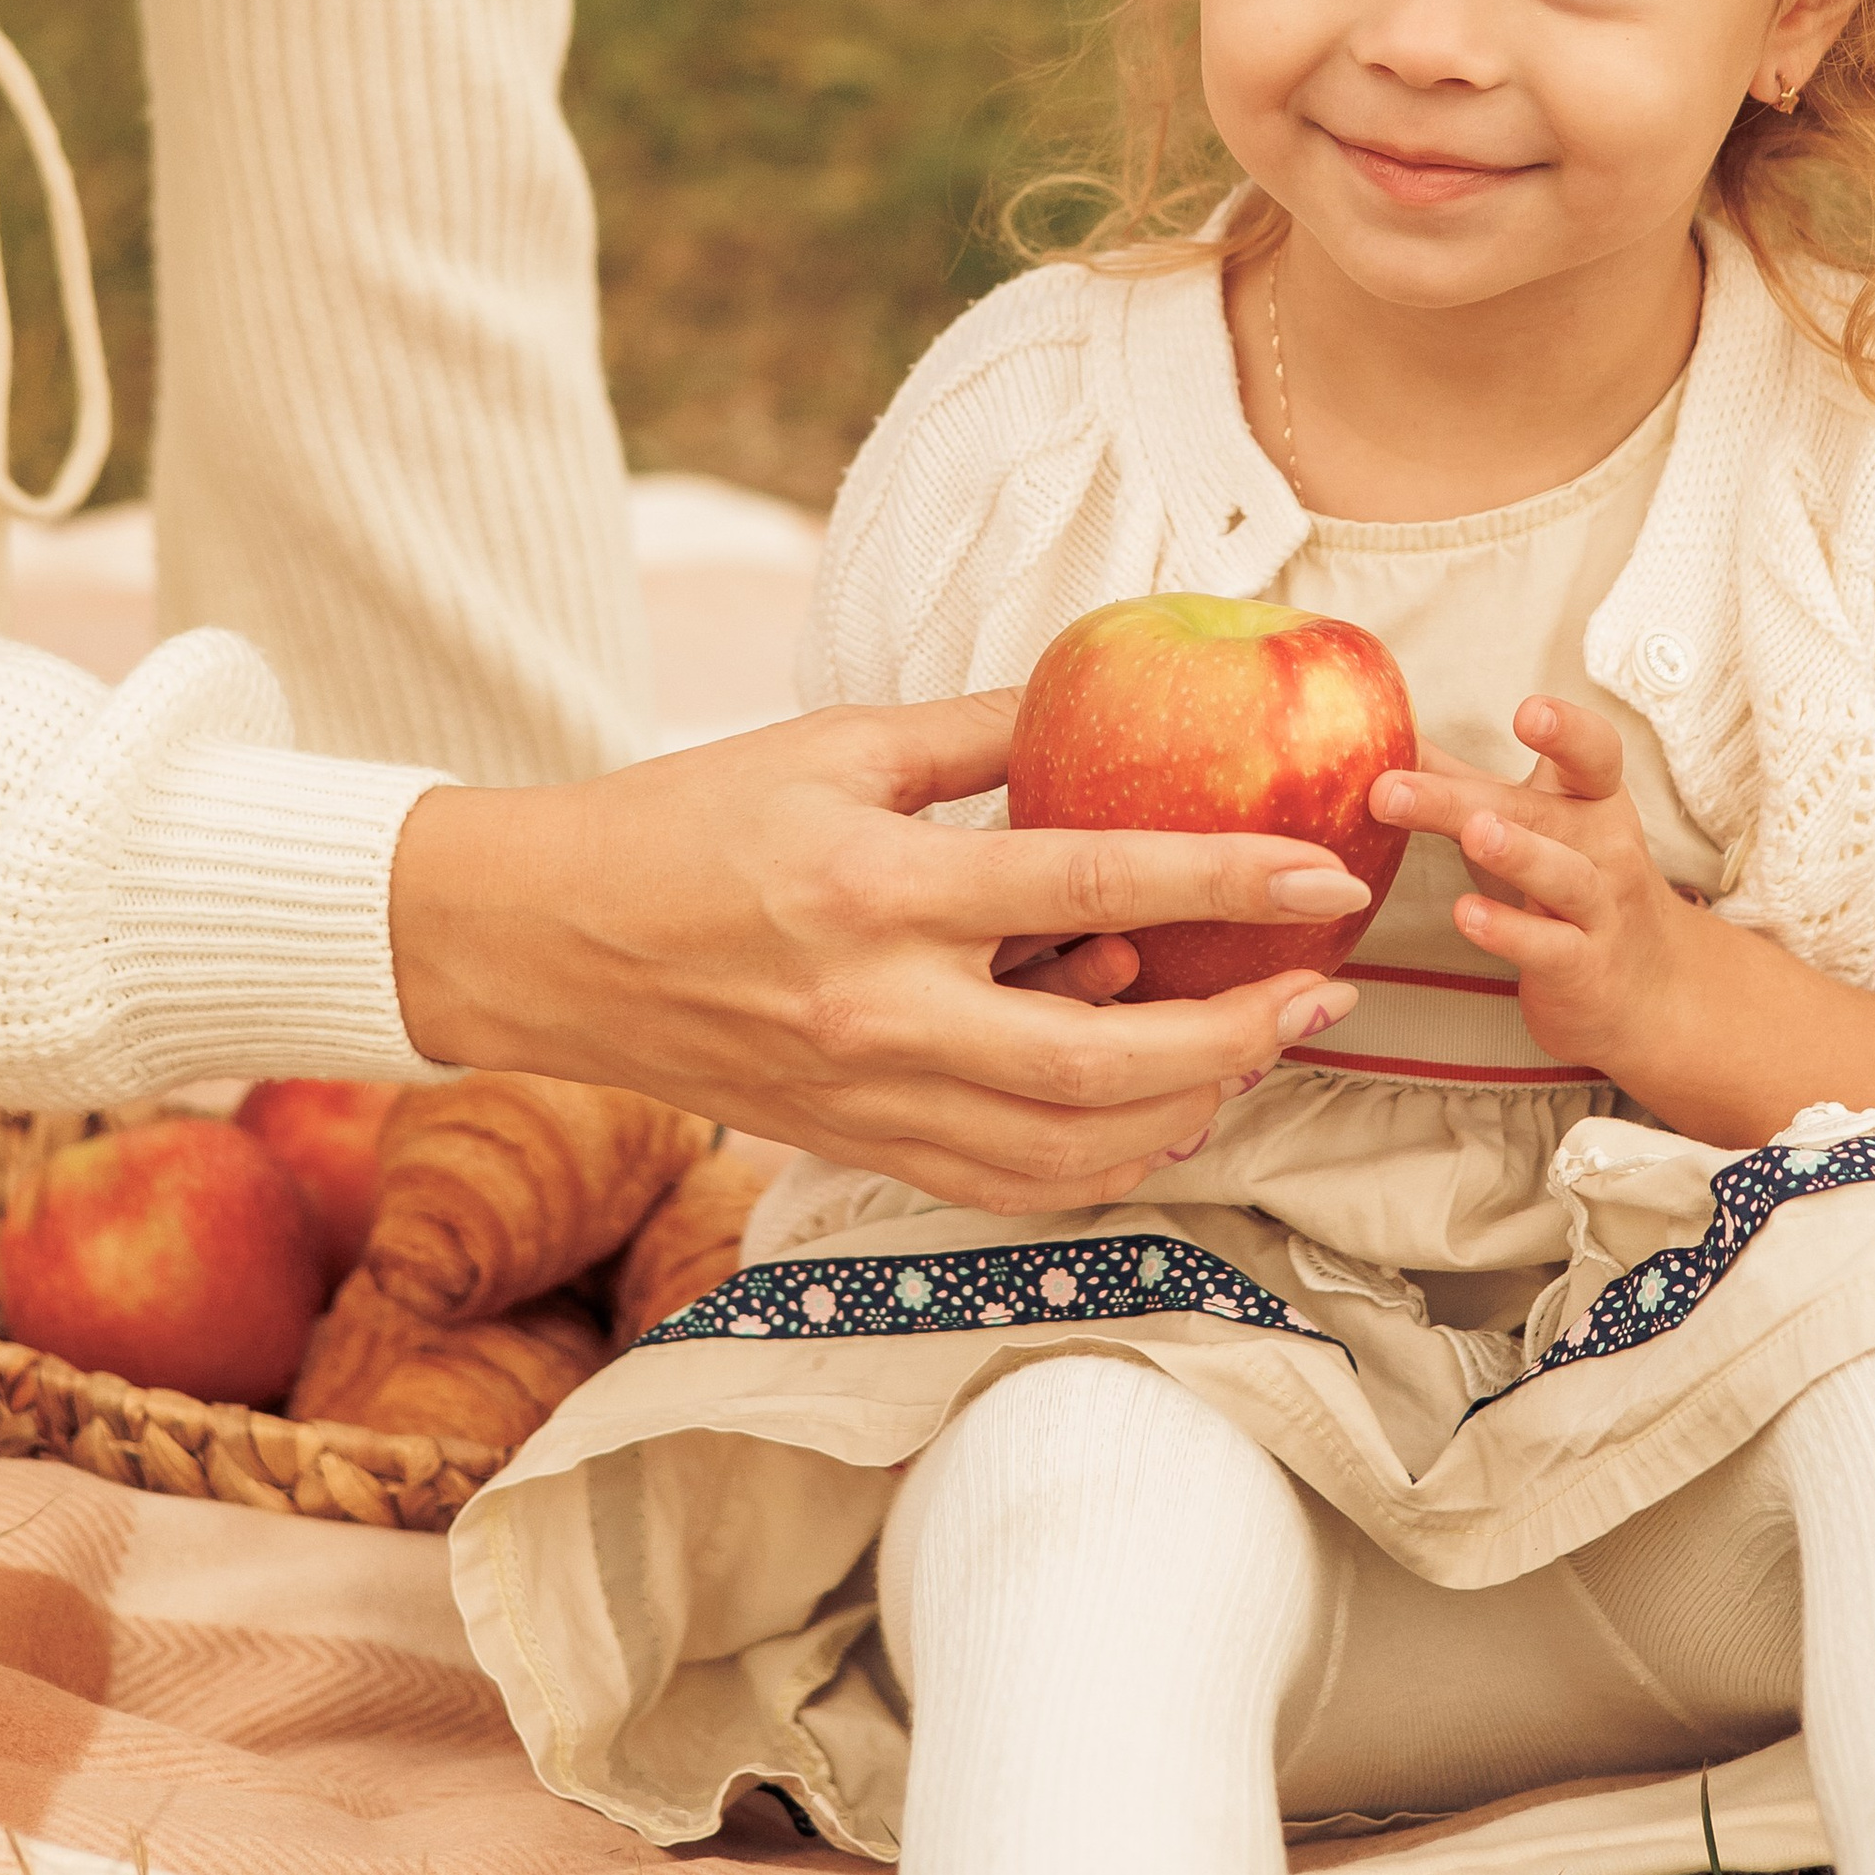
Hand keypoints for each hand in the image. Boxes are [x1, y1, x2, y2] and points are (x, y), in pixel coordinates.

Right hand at [390, 694, 1362, 1213]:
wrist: (551, 943)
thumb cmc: (690, 818)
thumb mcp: (837, 741)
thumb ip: (982, 729)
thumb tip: (1108, 692)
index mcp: (881, 888)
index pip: (1090, 889)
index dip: (1223, 881)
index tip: (1322, 870)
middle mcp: (884, 1012)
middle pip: (1104, 1063)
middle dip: (1237, 1035)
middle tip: (1321, 991)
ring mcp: (871, 1098)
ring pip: (1071, 1146)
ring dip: (1188, 1105)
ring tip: (1256, 1044)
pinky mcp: (859, 1147)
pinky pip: (1014, 1182)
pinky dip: (1107, 1154)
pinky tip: (1160, 1106)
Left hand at [1368, 694, 1696, 1081]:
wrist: (1653, 982)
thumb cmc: (1574, 877)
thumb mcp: (1531, 819)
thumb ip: (1459, 780)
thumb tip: (1386, 732)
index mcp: (1592, 798)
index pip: (1594, 753)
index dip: (1567, 730)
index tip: (1527, 712)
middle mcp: (1605, 846)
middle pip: (1538, 814)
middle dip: (1460, 801)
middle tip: (1390, 789)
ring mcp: (1601, 909)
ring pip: (1561, 877)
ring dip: (1516, 855)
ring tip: (1470, 835)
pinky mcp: (1585, 966)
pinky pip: (1549, 946)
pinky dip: (1510, 932)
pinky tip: (1467, 916)